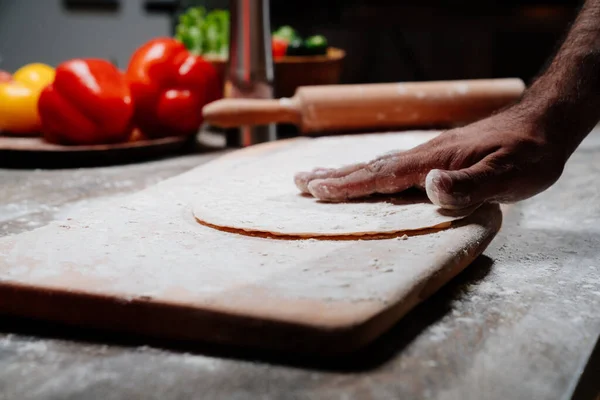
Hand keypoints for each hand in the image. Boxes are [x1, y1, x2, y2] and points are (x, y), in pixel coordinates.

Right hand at [294, 110, 566, 208]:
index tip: (317, 191)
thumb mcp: (508, 173)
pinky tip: (365, 173)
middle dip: (333, 177)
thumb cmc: (528, 152)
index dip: (350, 185)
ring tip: (316, 176)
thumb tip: (429, 188)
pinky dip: (368, 171)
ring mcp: (428, 155)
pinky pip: (392, 166)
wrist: (544, 123)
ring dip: (344, 172)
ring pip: (377, 164)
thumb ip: (469, 183)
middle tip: (299, 182)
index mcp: (433, 161)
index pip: (383, 175)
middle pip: (370, 166)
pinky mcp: (437, 157)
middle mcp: (424, 156)